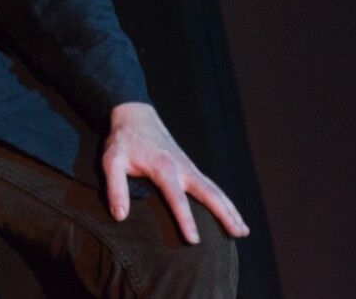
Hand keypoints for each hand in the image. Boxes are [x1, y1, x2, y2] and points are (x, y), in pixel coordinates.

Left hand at [102, 102, 248, 242]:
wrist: (135, 114)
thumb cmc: (122, 140)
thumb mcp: (111, 161)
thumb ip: (115, 188)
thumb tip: (120, 216)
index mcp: (163, 167)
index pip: (176, 198)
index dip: (185, 219)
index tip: (195, 241)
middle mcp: (182, 167)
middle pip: (209, 193)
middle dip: (225, 214)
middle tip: (239, 233)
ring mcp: (189, 166)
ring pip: (215, 189)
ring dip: (231, 209)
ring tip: (243, 231)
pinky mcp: (190, 166)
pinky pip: (211, 185)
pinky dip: (224, 200)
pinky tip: (231, 213)